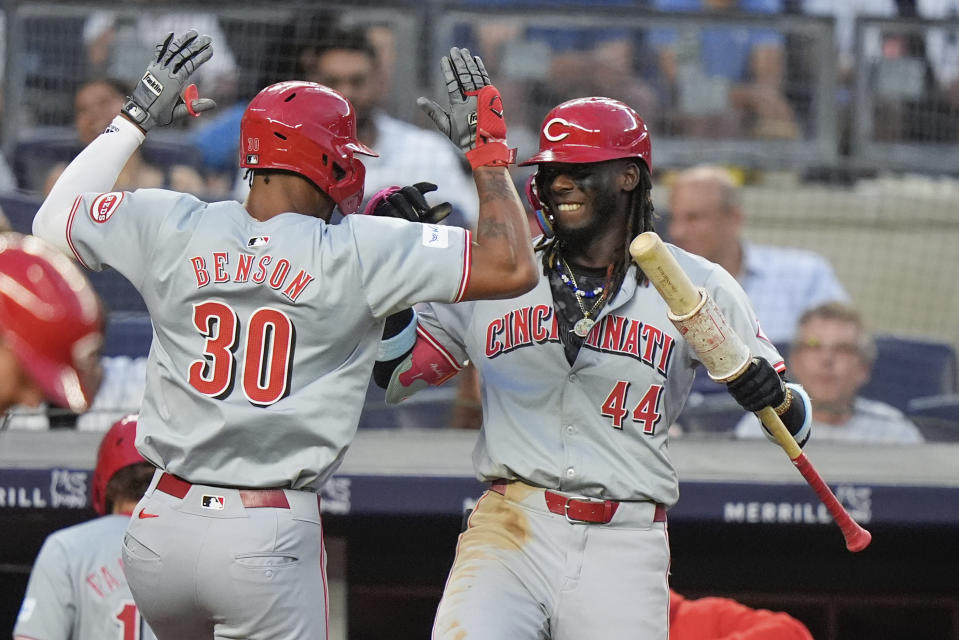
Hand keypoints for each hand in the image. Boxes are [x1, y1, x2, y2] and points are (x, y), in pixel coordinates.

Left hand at [121, 30, 215, 131]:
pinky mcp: (152, 67)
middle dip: (196, 46)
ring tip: (193, 33)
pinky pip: (159, 52)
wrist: (140, 112)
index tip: (210, 50)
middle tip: (207, 39)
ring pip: (172, 50)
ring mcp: (158, 68)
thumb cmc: (161, 113)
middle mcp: (166, 72)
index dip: (201, 57)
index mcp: (174, 82)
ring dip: (183, 40)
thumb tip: (213, 104)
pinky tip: (171, 34)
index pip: (190, 65)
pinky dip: (165, 42)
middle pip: (183, 55)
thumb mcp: (180, 112)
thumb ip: (196, 106)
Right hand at [363, 183, 451, 223]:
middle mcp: (400, 195)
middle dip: (418, 199)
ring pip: (398, 198)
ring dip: (407, 208)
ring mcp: (388, 201)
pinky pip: (387, 208)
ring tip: (415, 220)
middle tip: (425, 210)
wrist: (384, 235)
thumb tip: (450, 205)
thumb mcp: (422, 221)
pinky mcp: (380, 210)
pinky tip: (401, 221)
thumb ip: (434, 214)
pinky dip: (395, 214)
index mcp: (410, 197)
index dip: (426, 186)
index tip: (436, 188)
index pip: (418, 187)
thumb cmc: (406, 225)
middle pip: (409, 190)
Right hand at [417, 47, 514, 168]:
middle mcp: (472, 100)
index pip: (452, 84)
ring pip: (475, 76)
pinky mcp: (492, 97)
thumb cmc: (463, 138)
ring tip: (464, 51)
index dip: (448, 71)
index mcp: (460, 107)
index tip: (444, 59)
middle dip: (459, 62)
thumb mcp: (446, 127)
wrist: (486, 146)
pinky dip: (480, 69)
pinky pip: (485, 80)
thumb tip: (419, 100)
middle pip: (465, 77)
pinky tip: (476, 60)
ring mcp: (483, 97)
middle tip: (454, 50)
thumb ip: (433, 112)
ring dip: (469, 62)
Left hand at [726, 357, 785, 412]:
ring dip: (748, 400)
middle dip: (742, 392)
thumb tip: (720, 377)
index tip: (729, 388)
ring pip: (760, 393)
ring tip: (740, 402)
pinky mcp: (778, 391)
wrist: (774, 384)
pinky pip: (766, 400)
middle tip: (735, 397)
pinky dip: (755, 405)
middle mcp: (770, 369)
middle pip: (754, 383)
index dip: (738, 381)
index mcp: (760, 362)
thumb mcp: (748, 370)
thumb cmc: (754, 377)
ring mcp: (776, 381)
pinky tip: (748, 407)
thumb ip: (738, 372)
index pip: (748, 371)